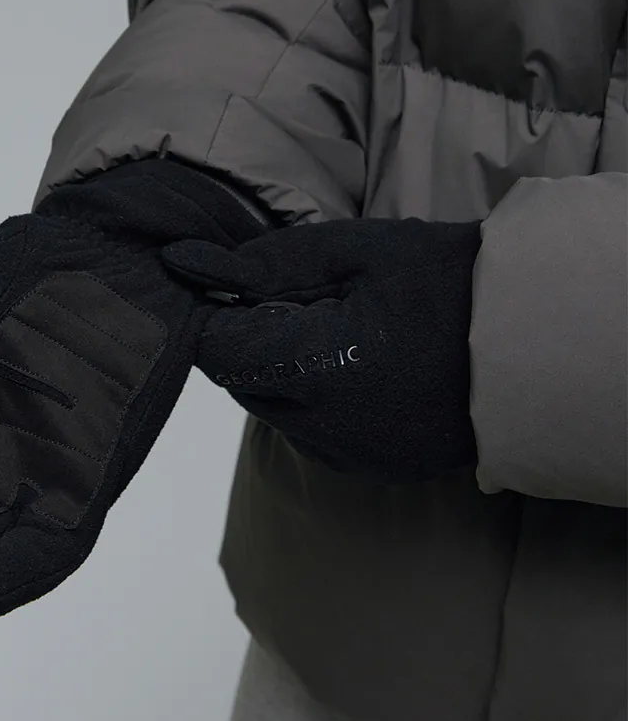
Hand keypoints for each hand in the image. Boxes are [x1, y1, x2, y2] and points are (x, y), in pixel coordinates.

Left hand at [162, 217, 483, 482]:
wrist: (536, 342)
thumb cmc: (449, 283)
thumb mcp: (355, 251)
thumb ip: (265, 262)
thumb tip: (184, 265)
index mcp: (317, 371)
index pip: (216, 350)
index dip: (219, 311)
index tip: (247, 284)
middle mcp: (322, 430)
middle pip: (239, 381)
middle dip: (254, 338)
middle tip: (307, 300)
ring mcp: (348, 456)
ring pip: (272, 408)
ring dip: (282, 369)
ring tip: (342, 331)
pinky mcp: (370, 468)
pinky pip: (310, 432)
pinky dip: (314, 398)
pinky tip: (360, 366)